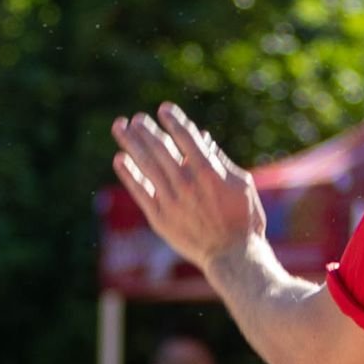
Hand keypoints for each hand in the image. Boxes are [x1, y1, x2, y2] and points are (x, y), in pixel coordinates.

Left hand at [111, 105, 266, 273]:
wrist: (231, 255)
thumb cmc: (243, 218)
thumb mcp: (241, 184)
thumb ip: (220, 161)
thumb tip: (203, 139)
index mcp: (209, 172)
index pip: (186, 138)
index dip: (174, 120)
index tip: (164, 109)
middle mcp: (186, 183)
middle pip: (160, 148)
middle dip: (146, 129)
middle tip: (137, 118)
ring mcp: (171, 200)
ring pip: (146, 165)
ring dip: (131, 143)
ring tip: (121, 127)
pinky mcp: (159, 217)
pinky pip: (139, 191)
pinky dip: (128, 174)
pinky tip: (119, 158)